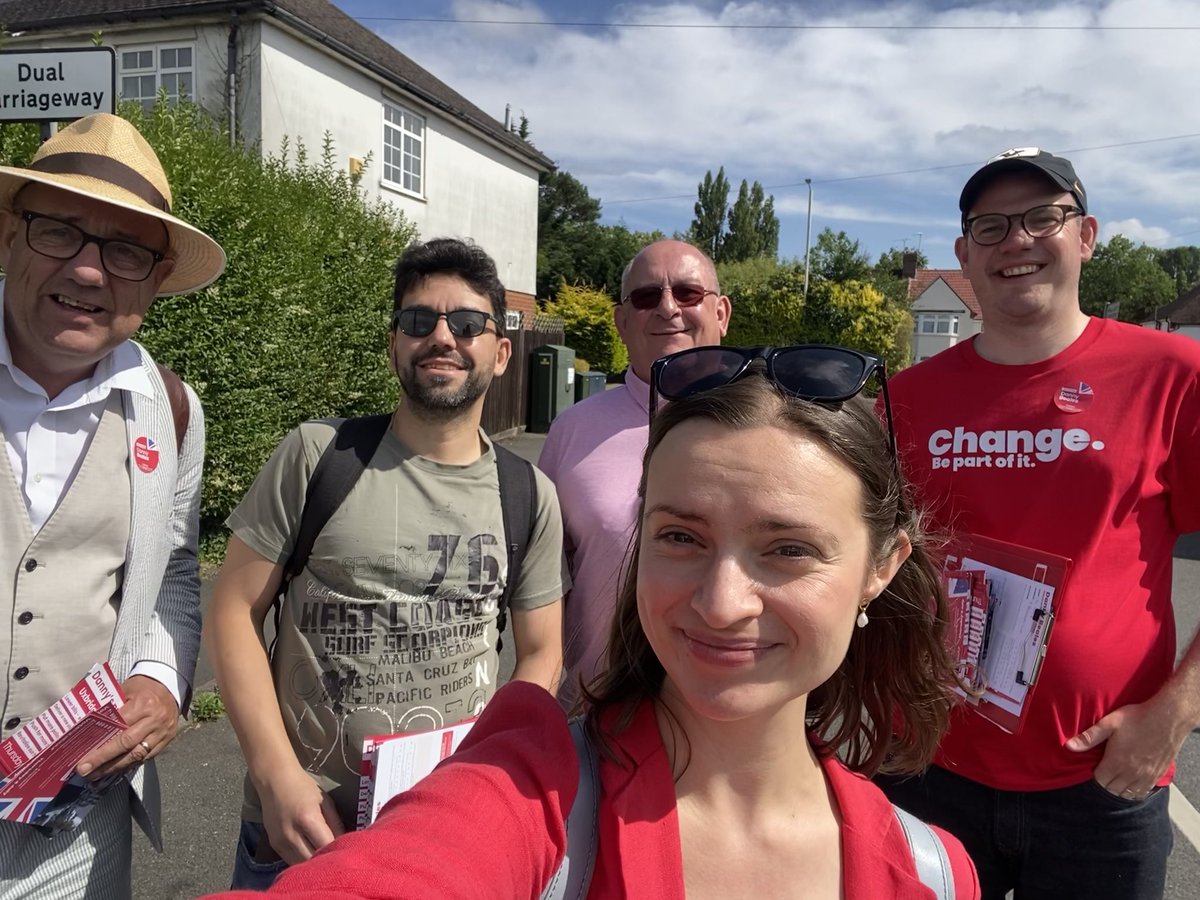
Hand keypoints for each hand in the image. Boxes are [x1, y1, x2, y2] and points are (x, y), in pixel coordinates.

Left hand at [76, 675, 179, 779]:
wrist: (170, 684)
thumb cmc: (142, 687)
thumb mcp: (125, 691)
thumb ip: (110, 709)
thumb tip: (87, 731)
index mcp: (143, 704)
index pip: (118, 727)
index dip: (100, 743)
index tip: (82, 755)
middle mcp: (154, 720)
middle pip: (126, 744)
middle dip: (103, 760)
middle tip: (84, 770)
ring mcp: (162, 732)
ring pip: (137, 755)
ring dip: (115, 767)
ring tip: (96, 774)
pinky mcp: (167, 740)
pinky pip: (147, 757)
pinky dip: (129, 764)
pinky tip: (114, 769)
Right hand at [258, 765, 345, 864]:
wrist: (274, 781)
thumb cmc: (303, 787)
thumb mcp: (325, 801)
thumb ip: (335, 823)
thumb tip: (345, 841)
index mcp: (308, 820)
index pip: (326, 845)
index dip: (338, 850)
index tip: (346, 849)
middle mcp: (291, 834)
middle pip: (313, 860)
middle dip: (326, 860)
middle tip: (336, 855)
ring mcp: (280, 842)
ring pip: (301, 865)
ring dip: (314, 863)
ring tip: (324, 857)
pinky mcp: (274, 845)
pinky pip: (291, 861)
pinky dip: (302, 861)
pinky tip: (310, 854)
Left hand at [1066, 696, 1190, 797]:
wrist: (1168, 718)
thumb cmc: (1137, 718)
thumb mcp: (1109, 723)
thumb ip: (1089, 737)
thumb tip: (1068, 746)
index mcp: (1116, 762)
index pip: (1100, 781)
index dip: (1095, 776)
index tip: (1094, 768)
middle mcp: (1131, 773)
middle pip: (1113, 789)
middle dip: (1106, 783)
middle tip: (1104, 772)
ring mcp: (1146, 776)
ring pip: (1128, 793)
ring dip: (1120, 789)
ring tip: (1116, 778)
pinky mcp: (1158, 774)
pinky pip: (1144, 791)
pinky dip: (1135, 790)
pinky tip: (1132, 782)